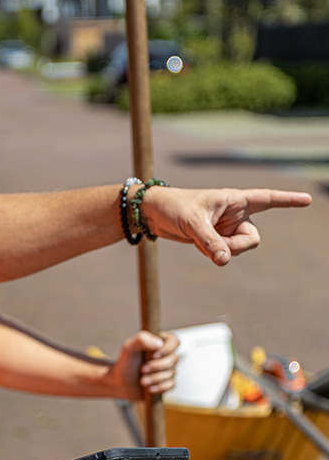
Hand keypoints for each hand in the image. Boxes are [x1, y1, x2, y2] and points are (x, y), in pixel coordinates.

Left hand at [106, 330, 178, 400]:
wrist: (121, 383)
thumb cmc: (126, 363)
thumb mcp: (129, 347)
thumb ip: (142, 339)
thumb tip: (159, 343)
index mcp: (159, 342)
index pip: (174, 340)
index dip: (168, 349)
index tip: (154, 355)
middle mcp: (166, 355)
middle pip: (174, 358)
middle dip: (157, 366)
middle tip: (142, 369)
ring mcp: (168, 369)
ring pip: (172, 372)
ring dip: (156, 378)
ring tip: (142, 380)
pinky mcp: (167, 382)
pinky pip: (171, 384)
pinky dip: (160, 387)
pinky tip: (149, 388)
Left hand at [142, 187, 311, 265]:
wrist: (153, 213)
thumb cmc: (173, 207)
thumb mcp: (192, 223)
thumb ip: (210, 242)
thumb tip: (224, 261)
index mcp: (234, 199)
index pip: (267, 199)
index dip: (287, 200)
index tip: (307, 199)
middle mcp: (234, 214)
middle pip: (252, 240)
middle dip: (236, 247)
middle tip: (216, 246)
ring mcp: (226, 228)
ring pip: (237, 250)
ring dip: (221, 251)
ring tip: (199, 239)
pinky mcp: (215, 239)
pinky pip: (223, 253)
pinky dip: (212, 253)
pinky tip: (197, 244)